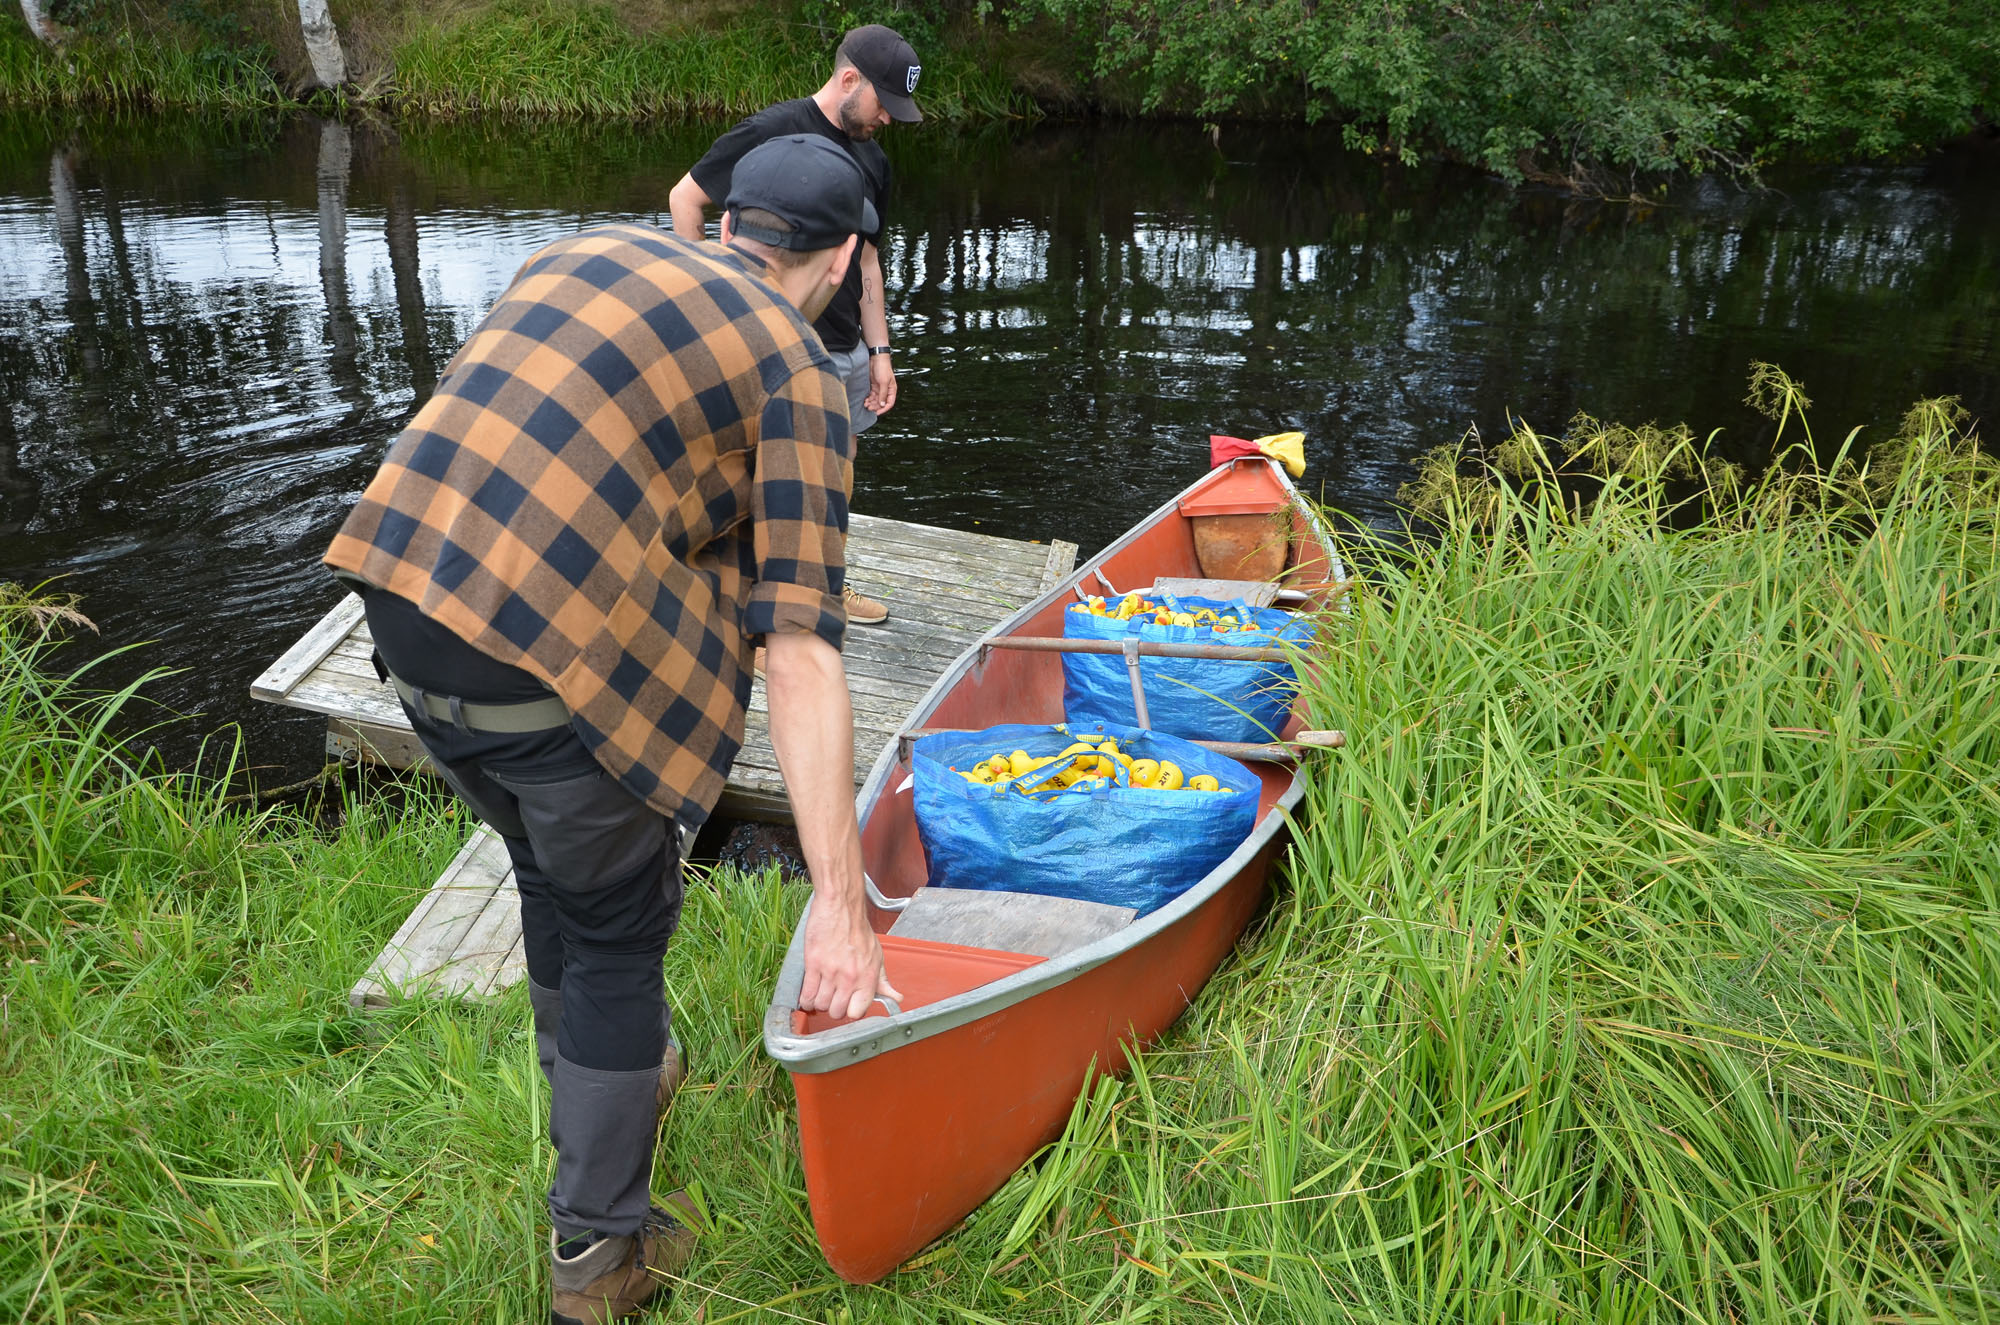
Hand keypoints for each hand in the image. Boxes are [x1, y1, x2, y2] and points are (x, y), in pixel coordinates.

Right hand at [799, 886, 901, 1021]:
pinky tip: (808, 993)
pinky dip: (805, 998)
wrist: (841, 906)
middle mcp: (850, 977)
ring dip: (818, 1003)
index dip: (851, 1011)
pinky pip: (806, 994)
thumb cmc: (858, 928)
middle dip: (833, 1008)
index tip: (847, 1006)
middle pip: (837, 1012)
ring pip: (820, 1004)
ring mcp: (831, 972)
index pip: (858, 1012)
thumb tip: (896, 998)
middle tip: (832, 999)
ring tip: (820, 993)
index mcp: (868, 976)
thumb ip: (883, 981)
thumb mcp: (877, 955)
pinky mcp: (813, 964)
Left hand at [863, 352, 896, 416]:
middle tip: (868, 408)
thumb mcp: (884, 382)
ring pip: (876, 400)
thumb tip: (882, 405)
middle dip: (875, 406)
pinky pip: (871, 395)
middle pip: (881, 402)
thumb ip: (883, 394)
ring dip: (871, 403)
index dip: (884, 409)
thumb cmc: (883, 368)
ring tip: (865, 404)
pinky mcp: (874, 386)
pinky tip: (865, 400)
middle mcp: (886, 390)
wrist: (876, 358)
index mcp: (892, 390)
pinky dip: (869, 398)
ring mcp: (879, 388)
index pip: (889, 403)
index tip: (877, 413)